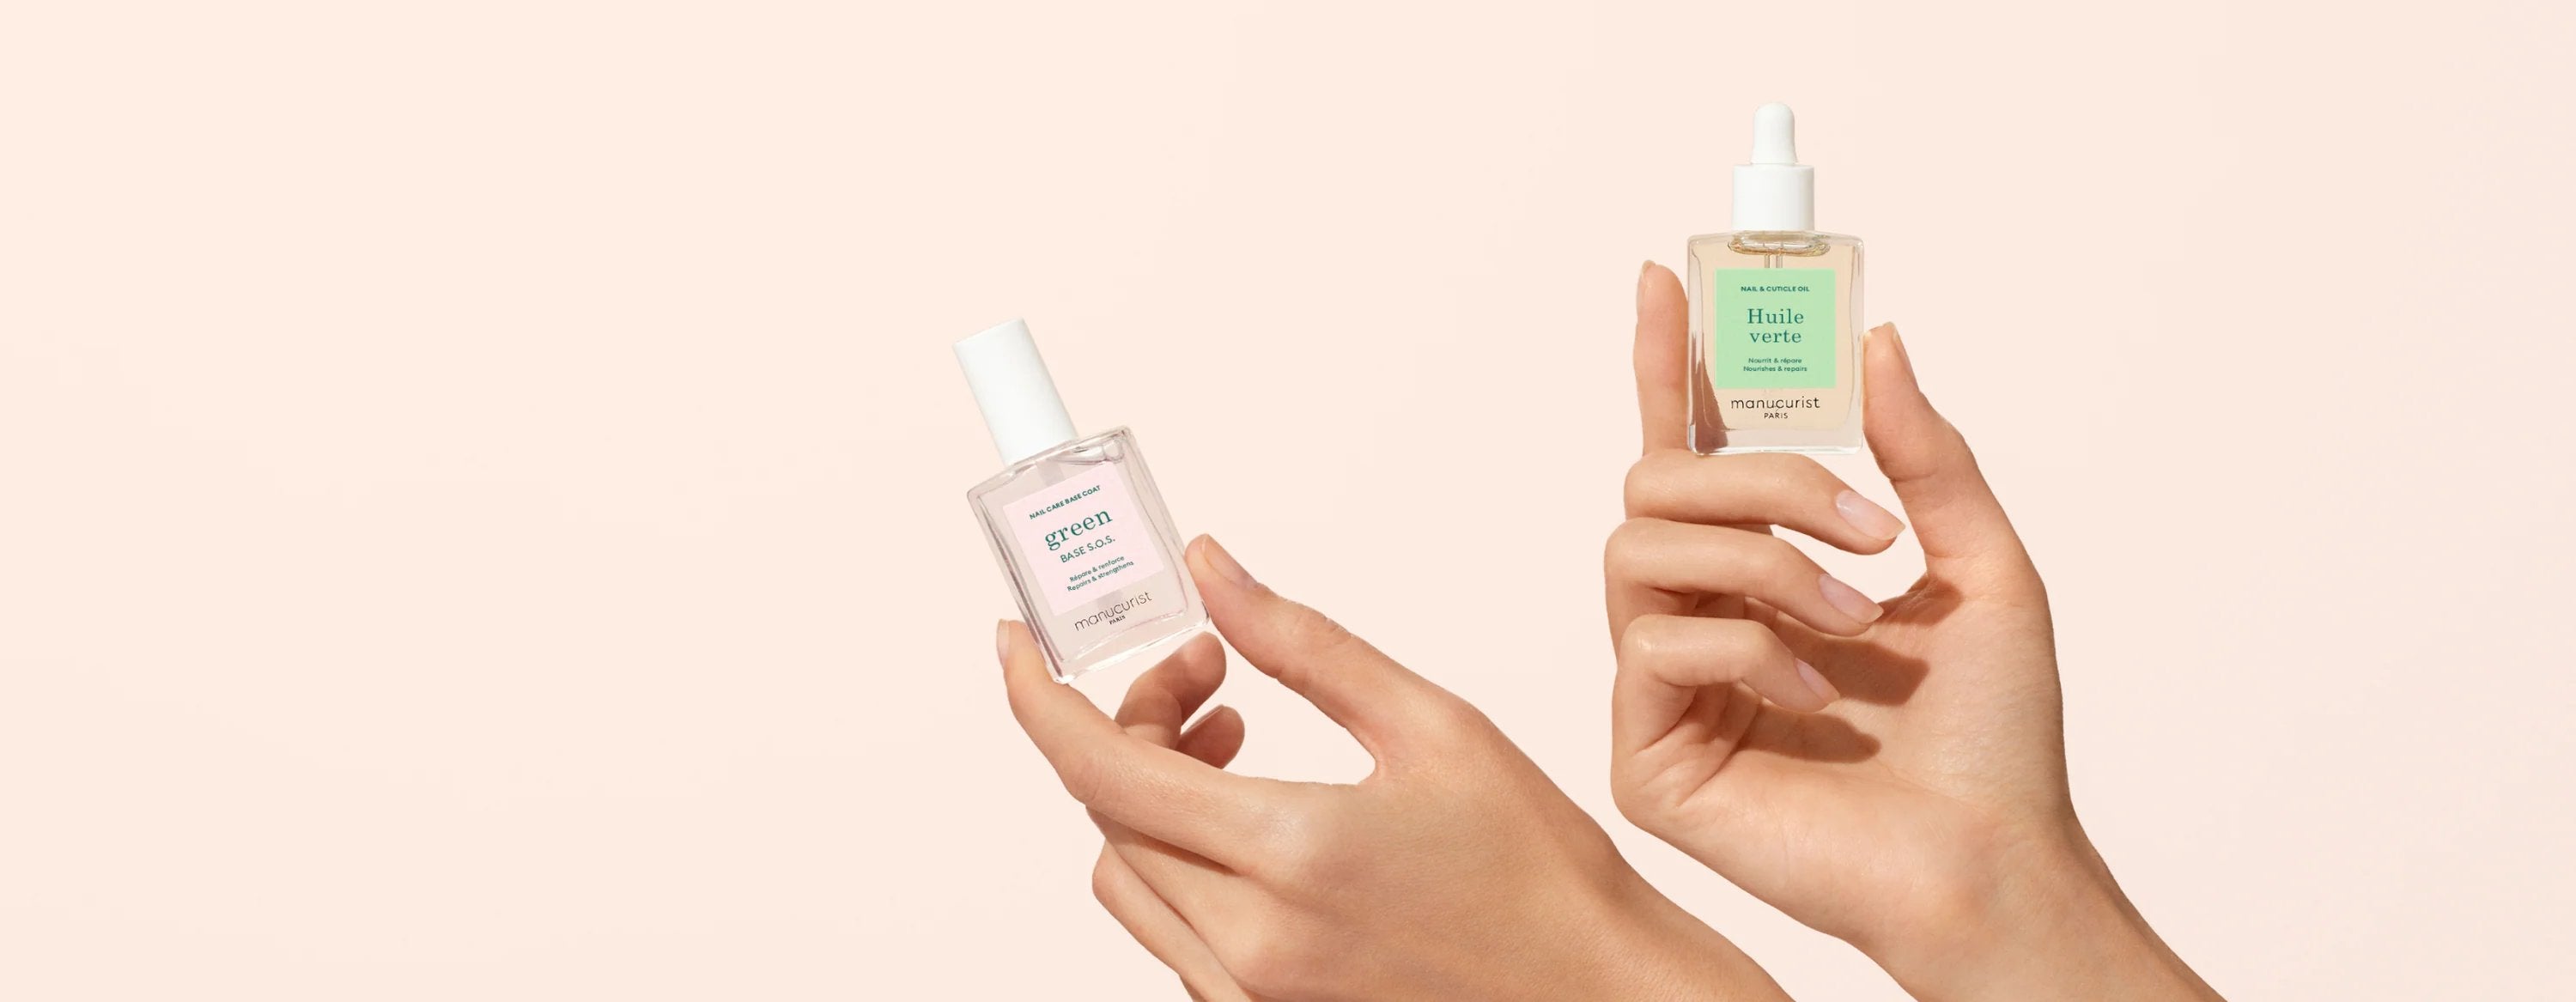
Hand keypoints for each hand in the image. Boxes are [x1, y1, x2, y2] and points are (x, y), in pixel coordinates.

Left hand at [1003, 535, 1788, 1000]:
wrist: (1595, 994)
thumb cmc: (1540, 871)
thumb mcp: (1433, 726)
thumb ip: (1303, 644)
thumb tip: (1211, 570)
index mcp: (1288, 853)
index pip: (1099, 766)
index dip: (1037, 693)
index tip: (1018, 641)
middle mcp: (1250, 940)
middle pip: (1108, 811)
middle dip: (1133, 721)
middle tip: (1210, 673)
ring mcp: (1249, 993)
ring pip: (1129, 874)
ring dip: (1153, 793)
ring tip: (1239, 742)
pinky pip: (1171, 930)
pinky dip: (1183, 859)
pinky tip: (1256, 820)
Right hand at [1604, 263, 2219, 999]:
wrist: (1991, 862)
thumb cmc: (1993, 739)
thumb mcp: (1983, 566)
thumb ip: (1926, 455)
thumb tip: (1877, 339)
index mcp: (1764, 573)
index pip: (1693, 453)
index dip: (1672, 366)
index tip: (1667, 278)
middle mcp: (1699, 619)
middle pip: (1654, 483)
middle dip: (1758, 480)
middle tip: (1865, 526)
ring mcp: (1663, 688)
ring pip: (1640, 550)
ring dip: (1762, 562)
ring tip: (1853, 617)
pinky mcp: (1646, 757)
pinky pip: (1657, 644)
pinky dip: (1751, 648)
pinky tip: (1817, 695)